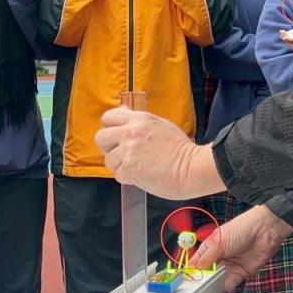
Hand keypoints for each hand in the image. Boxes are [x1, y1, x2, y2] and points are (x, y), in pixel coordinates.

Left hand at [95, 106, 225, 199]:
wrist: (192, 168)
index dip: (110, 129)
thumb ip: (139, 122)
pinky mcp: (129, 169)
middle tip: (122, 155)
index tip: (116, 138)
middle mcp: (131, 132)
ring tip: (137, 167)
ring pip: (108, 159)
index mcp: (140, 119)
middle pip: (100, 137)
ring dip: (119, 166)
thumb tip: (122, 114)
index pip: (108, 118)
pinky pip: (118, 175)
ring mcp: (129, 151)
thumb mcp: (160, 125)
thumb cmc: (181, 150)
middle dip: (109, 148)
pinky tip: (142, 175)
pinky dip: (128, 178)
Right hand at [189, 204, 292, 288]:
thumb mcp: (218, 242)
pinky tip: (223, 287)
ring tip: (209, 289)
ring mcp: (229, 266)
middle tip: (197, 289)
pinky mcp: (241, 273)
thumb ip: (205, 258)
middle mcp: (218, 258)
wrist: (265, 231)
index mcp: (209, 248)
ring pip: (217, 280)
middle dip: (202, 281)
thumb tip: (194, 270)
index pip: (196, 263)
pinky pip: (231, 283)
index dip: (191, 271)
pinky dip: (227, 287)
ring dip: (213, 285)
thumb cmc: (240, 229)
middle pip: (206, 274)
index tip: (186, 281)